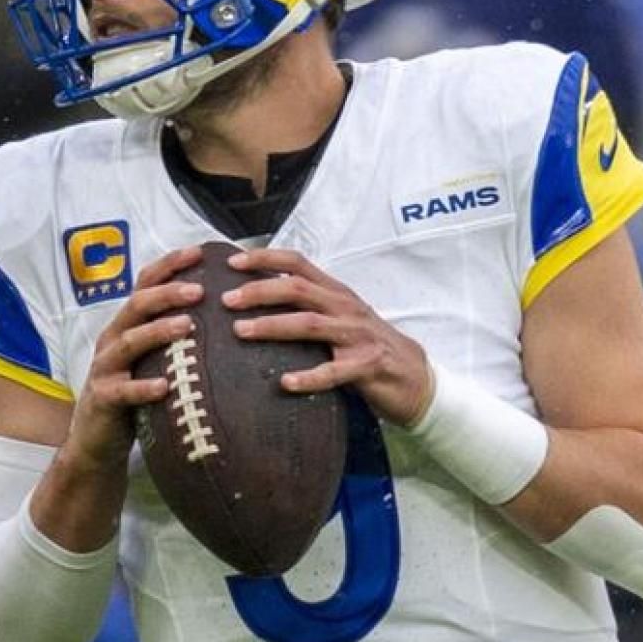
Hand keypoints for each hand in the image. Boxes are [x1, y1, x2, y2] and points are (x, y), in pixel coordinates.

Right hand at [63, 246, 205, 471]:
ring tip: (187, 326)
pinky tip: (164, 387)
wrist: (95, 442)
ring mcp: (105, 368)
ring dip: (158, 331)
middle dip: (167, 294)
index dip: (169, 266)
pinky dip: (143, 387)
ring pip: (129, 342)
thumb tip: (224, 315)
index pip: (144, 285)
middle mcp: (113, 339)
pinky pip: (123, 391)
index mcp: (126, 325)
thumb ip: (174, 338)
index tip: (198, 251)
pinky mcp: (103, 399)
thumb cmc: (133, 397)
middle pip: (137, 306)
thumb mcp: (151, 360)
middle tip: (200, 290)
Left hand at [223, 248, 433, 426]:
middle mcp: (346, 307)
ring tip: (241, 331)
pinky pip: (334, 371)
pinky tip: (285, 383)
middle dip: (259, 291)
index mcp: (336, 292)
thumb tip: (255, 302)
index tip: (231, 262)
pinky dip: (309, 376)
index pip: (297, 263)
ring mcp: (358, 336)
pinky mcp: (368, 366)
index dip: (264, 259)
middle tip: (225, 300)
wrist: (417, 379)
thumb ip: (308, 308)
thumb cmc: (367, 347)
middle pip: (297, 289)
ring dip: (273, 326)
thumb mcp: (340, 319)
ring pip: (310, 325)